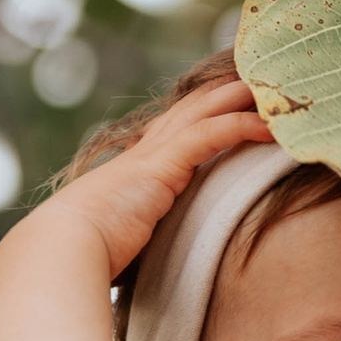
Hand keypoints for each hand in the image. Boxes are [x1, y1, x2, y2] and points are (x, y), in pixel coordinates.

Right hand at [49, 78, 274, 275]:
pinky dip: (242, 126)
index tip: (235, 103)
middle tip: (265, 79)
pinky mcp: (162, 165)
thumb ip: (141, 238)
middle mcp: (145, 151)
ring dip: (243, 98)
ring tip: (279, 92)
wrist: (61, 249)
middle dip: (228, 90)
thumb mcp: (122, 241)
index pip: (177, 127)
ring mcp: (152, 154)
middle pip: (194, 106)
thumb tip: (146, 261)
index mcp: (135, 167)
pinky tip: (270, 127)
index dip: (206, 111)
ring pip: (206, 109)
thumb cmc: (86, 255)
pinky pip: (211, 134)